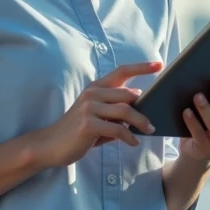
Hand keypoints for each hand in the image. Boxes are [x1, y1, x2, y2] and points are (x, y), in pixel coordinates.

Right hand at [29, 62, 161, 167]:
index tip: (159, 64)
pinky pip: (118, 129)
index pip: (122, 71)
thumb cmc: (77, 131)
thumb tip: (140, 109)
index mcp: (96, 88)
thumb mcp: (97, 116)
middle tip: (154, 122)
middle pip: (129, 94)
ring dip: (141, 122)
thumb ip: (115, 110)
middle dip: (145, 108)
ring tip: (150, 131)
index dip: (141, 67)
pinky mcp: (88, 124)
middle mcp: (93, 93)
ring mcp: (89, 107)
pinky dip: (129, 137)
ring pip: (126, 111)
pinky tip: (133, 143)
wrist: (50, 145)